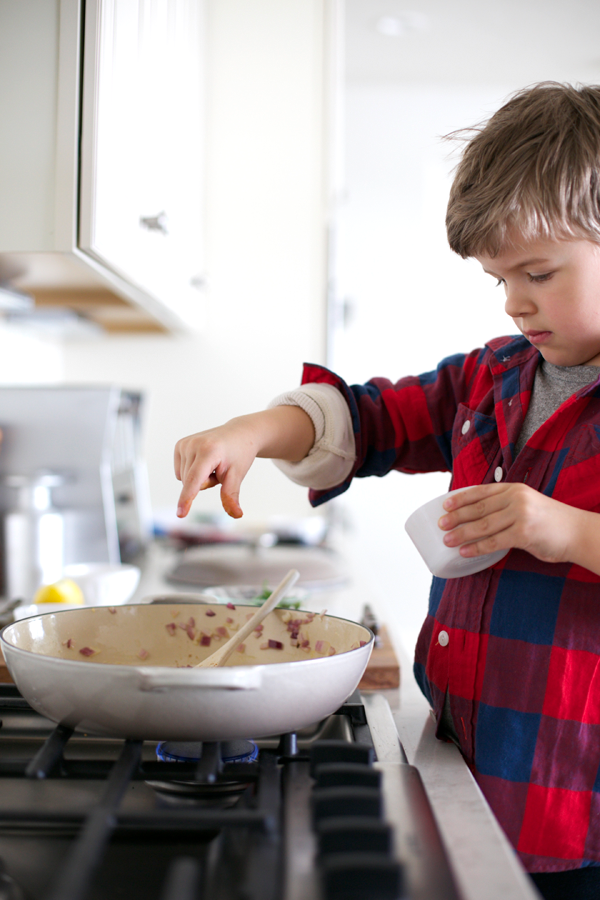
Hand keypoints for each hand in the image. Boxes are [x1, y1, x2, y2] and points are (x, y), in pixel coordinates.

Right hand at [174, 406, 314, 518]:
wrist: (239, 434)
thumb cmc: (239, 454)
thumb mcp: (237, 475)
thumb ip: (231, 495)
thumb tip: (236, 514)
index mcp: (209, 451)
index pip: (195, 480)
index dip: (187, 498)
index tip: (180, 514)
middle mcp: (194, 445)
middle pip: (190, 483)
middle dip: (205, 484)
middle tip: (219, 470)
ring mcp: (185, 443)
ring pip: (184, 480)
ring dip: (199, 479)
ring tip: (213, 465)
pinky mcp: (180, 445)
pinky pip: (180, 473)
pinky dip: (191, 473)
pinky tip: (203, 462)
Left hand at [438, 482, 588, 565]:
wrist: (577, 532)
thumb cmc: (551, 522)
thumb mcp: (528, 504)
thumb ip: (507, 507)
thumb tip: (479, 519)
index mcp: (514, 489)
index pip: (481, 491)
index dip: (461, 498)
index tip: (444, 504)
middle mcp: (516, 498)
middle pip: (478, 508)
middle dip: (457, 517)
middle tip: (441, 524)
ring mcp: (520, 515)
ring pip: (483, 525)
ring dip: (462, 534)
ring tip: (447, 540)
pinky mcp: (524, 533)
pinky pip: (494, 542)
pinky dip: (477, 548)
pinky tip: (465, 552)